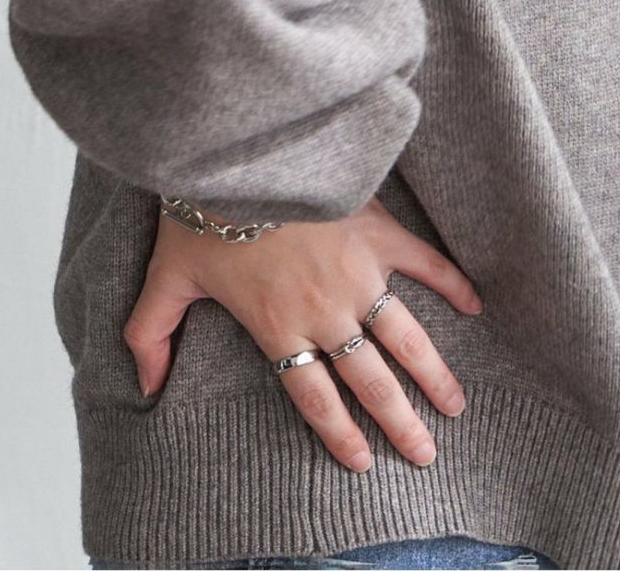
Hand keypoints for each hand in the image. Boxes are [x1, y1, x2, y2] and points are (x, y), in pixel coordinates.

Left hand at [122, 195, 483, 472]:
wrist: (243, 155)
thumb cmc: (201, 213)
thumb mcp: (165, 278)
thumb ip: (151, 335)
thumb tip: (144, 386)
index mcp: (279, 327)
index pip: (315, 396)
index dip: (340, 434)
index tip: (363, 463)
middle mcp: (326, 311)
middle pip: (371, 381)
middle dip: (401, 423)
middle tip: (427, 453)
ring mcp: (358, 273)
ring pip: (406, 338)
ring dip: (434, 374)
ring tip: (455, 404)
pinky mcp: (377, 231)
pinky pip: (424, 264)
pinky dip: (452, 284)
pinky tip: (475, 305)